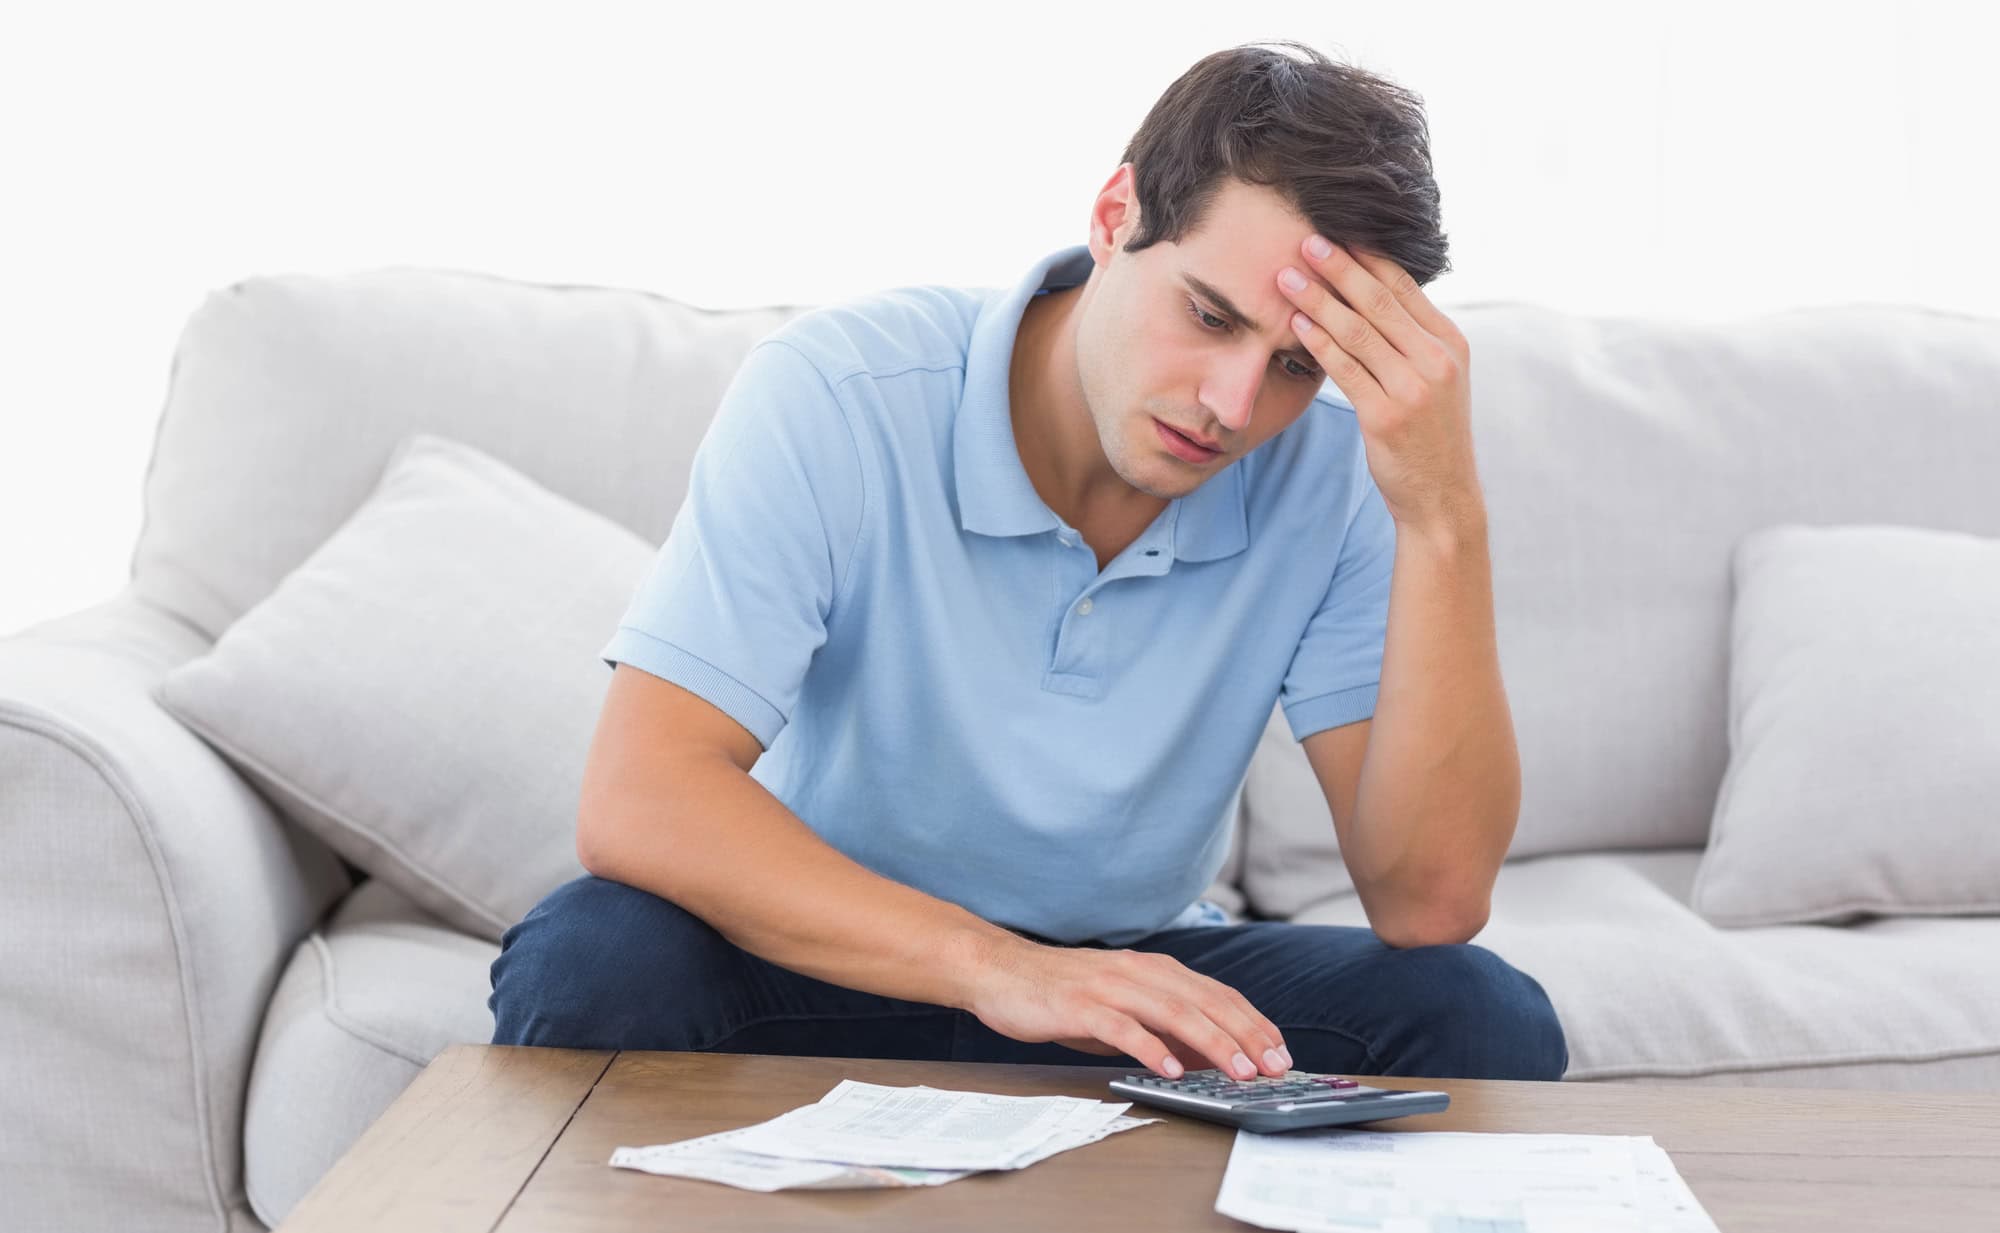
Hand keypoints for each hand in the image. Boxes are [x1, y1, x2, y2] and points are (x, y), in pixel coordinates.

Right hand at [963, 934, 1293, 1079]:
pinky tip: (1172, 1069)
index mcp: (1152, 969)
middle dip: (1246, 1035)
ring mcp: (1109, 986)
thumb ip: (1162, 1026)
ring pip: (1173, 1012)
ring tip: (1239, 1070)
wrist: (1000, 971)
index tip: (1280, 1050)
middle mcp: (1138, 972)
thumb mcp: (1122, 1007)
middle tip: (1275, 1066)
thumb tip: (1208, 1056)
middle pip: (1204, 1002)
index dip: (1252, 1021)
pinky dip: (1151, 1047)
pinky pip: (1123, 1028)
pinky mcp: (1080, 1005)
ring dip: (1212, 1041)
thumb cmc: (1062, 993)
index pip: (1216, 993)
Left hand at [1277, 235, 1481, 538]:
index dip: (1366, 257)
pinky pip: (1345, 368)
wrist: (1441, 496)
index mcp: (1450, 342)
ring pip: (1357, 330)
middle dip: (1338, 267)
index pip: (1403, 287)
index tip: (1335, 233)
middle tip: (1305, 240)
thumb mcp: (1436, 380)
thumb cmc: (1430, 435)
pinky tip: (1294, 324)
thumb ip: (1412, 340)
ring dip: (1318, 299)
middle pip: (1378, 300)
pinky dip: (1317, 342)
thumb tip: (1372, 297)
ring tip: (1287, 277)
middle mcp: (1436, 359)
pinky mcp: (1386, 415)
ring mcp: (1414, 387)